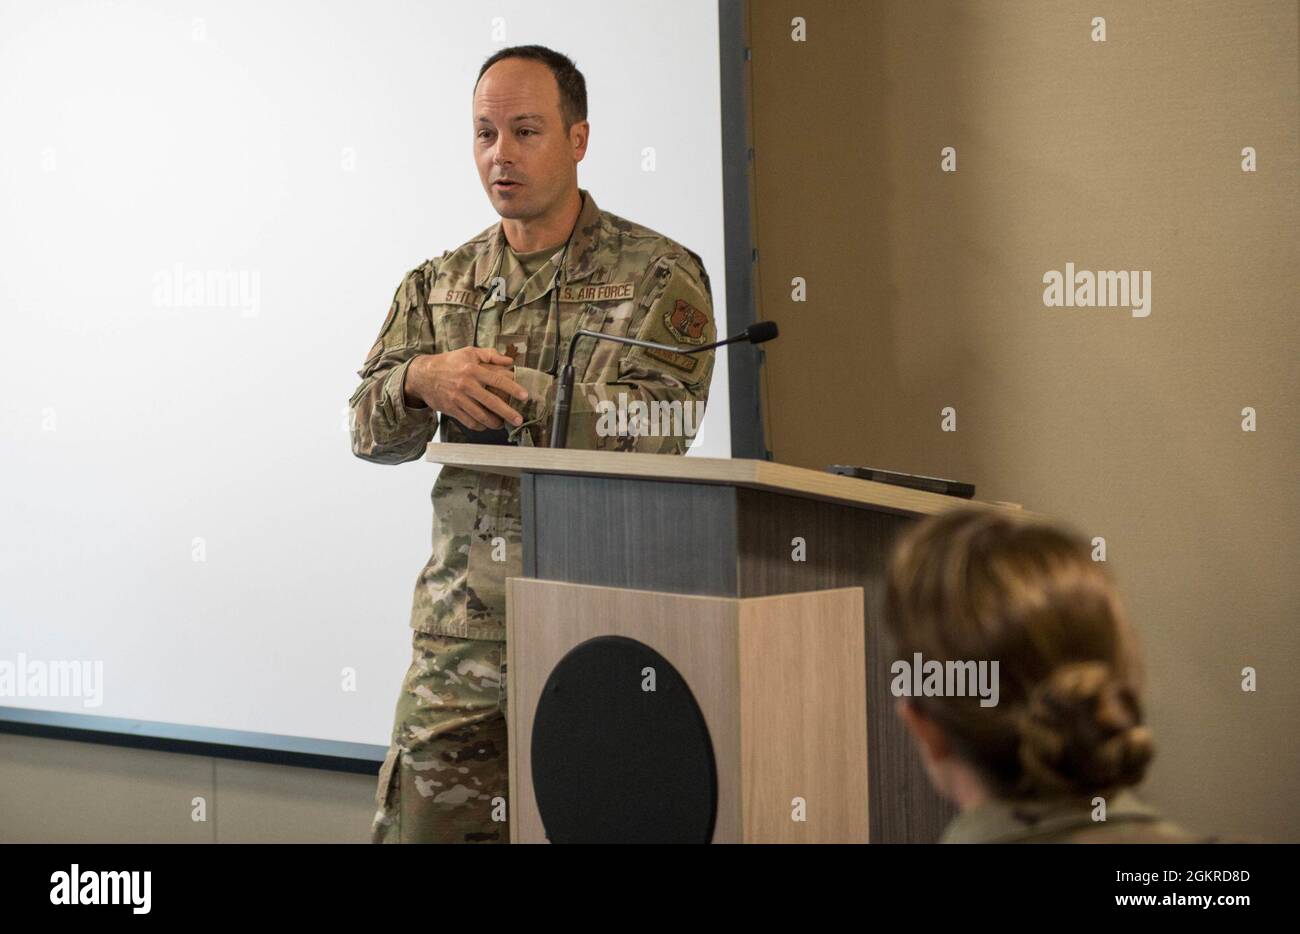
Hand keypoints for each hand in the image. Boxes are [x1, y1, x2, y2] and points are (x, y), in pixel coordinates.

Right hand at [403, 348, 528, 429]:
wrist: (423, 375)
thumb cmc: (449, 362)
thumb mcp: (469, 352)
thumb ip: (491, 355)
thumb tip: (510, 361)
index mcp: (473, 369)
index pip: (497, 380)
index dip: (513, 388)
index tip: (524, 396)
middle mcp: (466, 385)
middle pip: (491, 402)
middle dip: (508, 412)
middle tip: (518, 419)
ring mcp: (458, 399)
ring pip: (481, 416)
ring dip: (495, 422)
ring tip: (503, 424)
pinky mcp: (452, 409)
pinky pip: (469, 422)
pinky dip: (480, 426)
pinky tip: (486, 425)